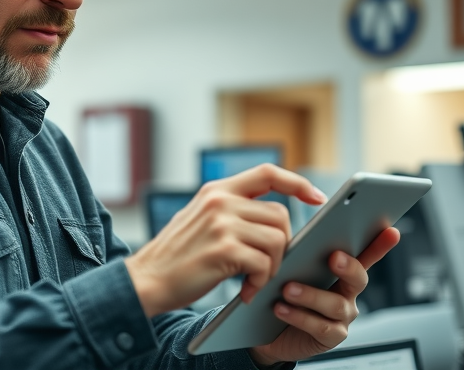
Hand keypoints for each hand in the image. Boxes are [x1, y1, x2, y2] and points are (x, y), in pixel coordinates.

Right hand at [124, 164, 326, 317]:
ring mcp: (222, 223)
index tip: (316, 198)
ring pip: (278, 239)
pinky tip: (245, 290)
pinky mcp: (224, 249)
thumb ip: (230, 209)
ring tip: (254, 279)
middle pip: (280, 215)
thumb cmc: (176, 256)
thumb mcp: (199, 218)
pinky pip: (264, 263)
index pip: (268, 173)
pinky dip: (260, 282)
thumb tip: (275, 215)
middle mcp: (220, 200)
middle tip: (266, 266)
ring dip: (272, 266)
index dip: (297, 183)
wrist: (146, 280)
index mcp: (217, 190)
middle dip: (282, 244)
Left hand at [247, 227, 400, 365]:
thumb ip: (302, 258)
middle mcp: (348, 295)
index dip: (379, 244)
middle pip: (358, 279)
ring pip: (335, 304)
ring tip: (288, 289)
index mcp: (342, 274)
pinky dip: (299, 317)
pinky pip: (320, 327)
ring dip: (311, 295)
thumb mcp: (291, 272)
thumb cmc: (283, 295)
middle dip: (349, 267)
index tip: (390, 230)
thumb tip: (300, 241)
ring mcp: (342, 318)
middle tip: (334, 257)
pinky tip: (281, 308)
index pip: (364, 256)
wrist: (269, 333)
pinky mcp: (331, 338)